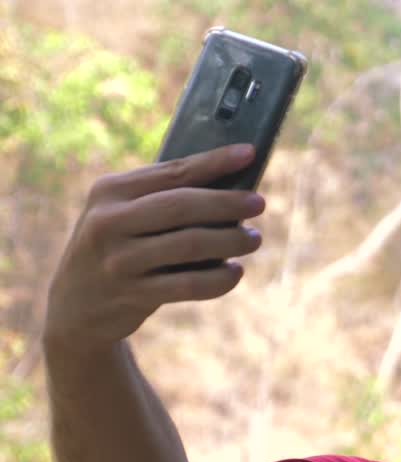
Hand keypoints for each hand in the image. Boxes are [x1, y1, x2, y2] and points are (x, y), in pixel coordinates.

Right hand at [44, 144, 265, 352]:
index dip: (214, 162)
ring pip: (189, 245)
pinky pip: (188, 285)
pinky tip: (235, 272)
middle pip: (182, 206)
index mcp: (109, 191)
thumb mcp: (122, 214)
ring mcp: (119, 260)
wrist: (76, 306)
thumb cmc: (116, 247)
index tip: (249, 152)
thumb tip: (231, 184)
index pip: (171, 172)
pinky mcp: (133, 294)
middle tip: (260, 203)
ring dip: (230, 241)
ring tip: (254, 239)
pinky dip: (219, 279)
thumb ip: (161, 198)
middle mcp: (108, 222)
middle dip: (227, 203)